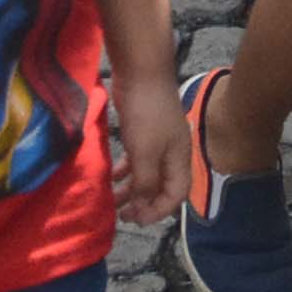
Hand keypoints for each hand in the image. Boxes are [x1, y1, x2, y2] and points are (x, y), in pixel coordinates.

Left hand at [108, 62, 185, 225]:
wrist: (142, 72)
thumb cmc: (147, 114)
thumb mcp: (146, 152)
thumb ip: (146, 181)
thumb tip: (142, 205)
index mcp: (180, 159)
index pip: (177, 195)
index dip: (159, 211)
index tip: (136, 219)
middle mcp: (172, 153)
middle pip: (162, 187)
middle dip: (144, 203)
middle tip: (122, 215)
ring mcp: (158, 141)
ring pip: (147, 174)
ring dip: (131, 190)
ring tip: (112, 201)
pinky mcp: (143, 131)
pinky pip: (136, 160)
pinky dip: (125, 171)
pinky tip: (111, 176)